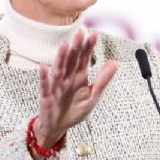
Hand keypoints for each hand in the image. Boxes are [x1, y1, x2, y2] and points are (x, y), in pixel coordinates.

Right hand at [32, 30, 117, 152]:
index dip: (88, 47)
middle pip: (72, 60)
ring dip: (61, 58)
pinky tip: (44, 67)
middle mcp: (67, 78)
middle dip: (76, 47)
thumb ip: (103, 80)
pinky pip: (45, 86)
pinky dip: (44, 77)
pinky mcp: (46, 96)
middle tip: (81, 32)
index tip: (94, 34)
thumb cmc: (75, 110)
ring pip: (59, 69)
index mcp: (79, 76)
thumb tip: (115, 62)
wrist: (59, 127)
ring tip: (65, 46)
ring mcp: (56, 86)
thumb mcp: (93, 97)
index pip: (84, 58)